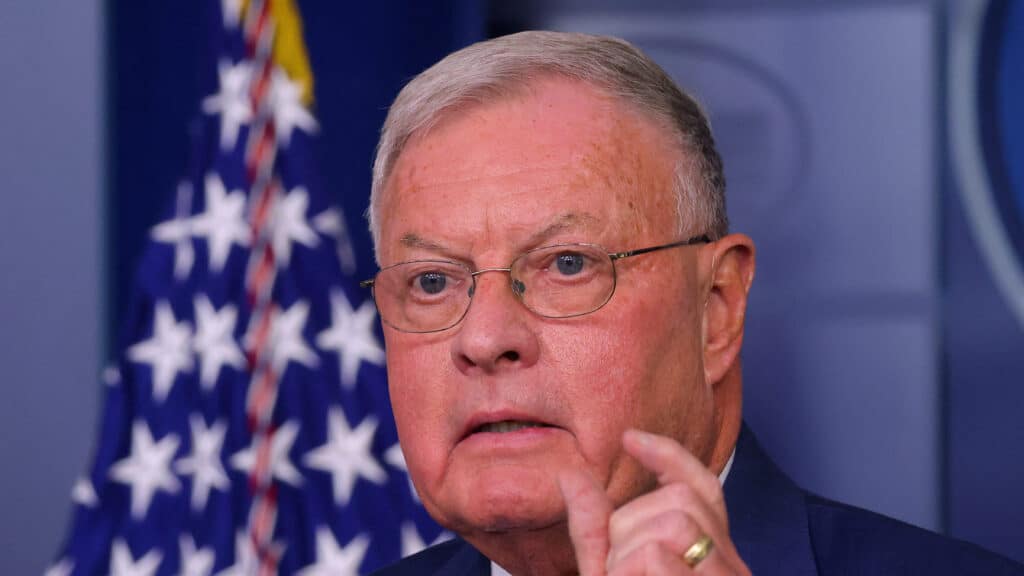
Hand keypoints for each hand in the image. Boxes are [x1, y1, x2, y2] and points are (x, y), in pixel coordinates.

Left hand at [558, 430, 749, 574]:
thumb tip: (570, 474)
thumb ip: (594, 529)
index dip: (669, 456)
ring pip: (675, 522)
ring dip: (628, 555)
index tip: (629, 438)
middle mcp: (730, 567)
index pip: (703, 487)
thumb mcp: (607, 571)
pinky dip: (628, 573)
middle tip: (619, 571)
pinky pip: (658, 555)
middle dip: (630, 526)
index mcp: (711, 556)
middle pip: (682, 499)